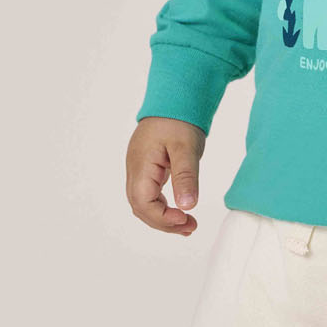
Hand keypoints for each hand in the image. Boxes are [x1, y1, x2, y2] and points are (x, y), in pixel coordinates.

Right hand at [127, 116, 206, 236]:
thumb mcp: (186, 148)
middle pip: (140, 207)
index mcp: (141, 164)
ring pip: (143, 204)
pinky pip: (149, 195)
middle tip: (191, 227)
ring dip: (163, 218)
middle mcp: (135, 170)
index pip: (142, 202)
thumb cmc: (178, 119)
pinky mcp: (147, 170)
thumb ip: (186, 177)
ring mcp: (139, 170)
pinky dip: (162, 208)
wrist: (174, 99)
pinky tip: (179, 212)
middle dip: (164, 223)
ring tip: (188, 225)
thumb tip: (187, 206)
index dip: (162, 217)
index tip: (185, 219)